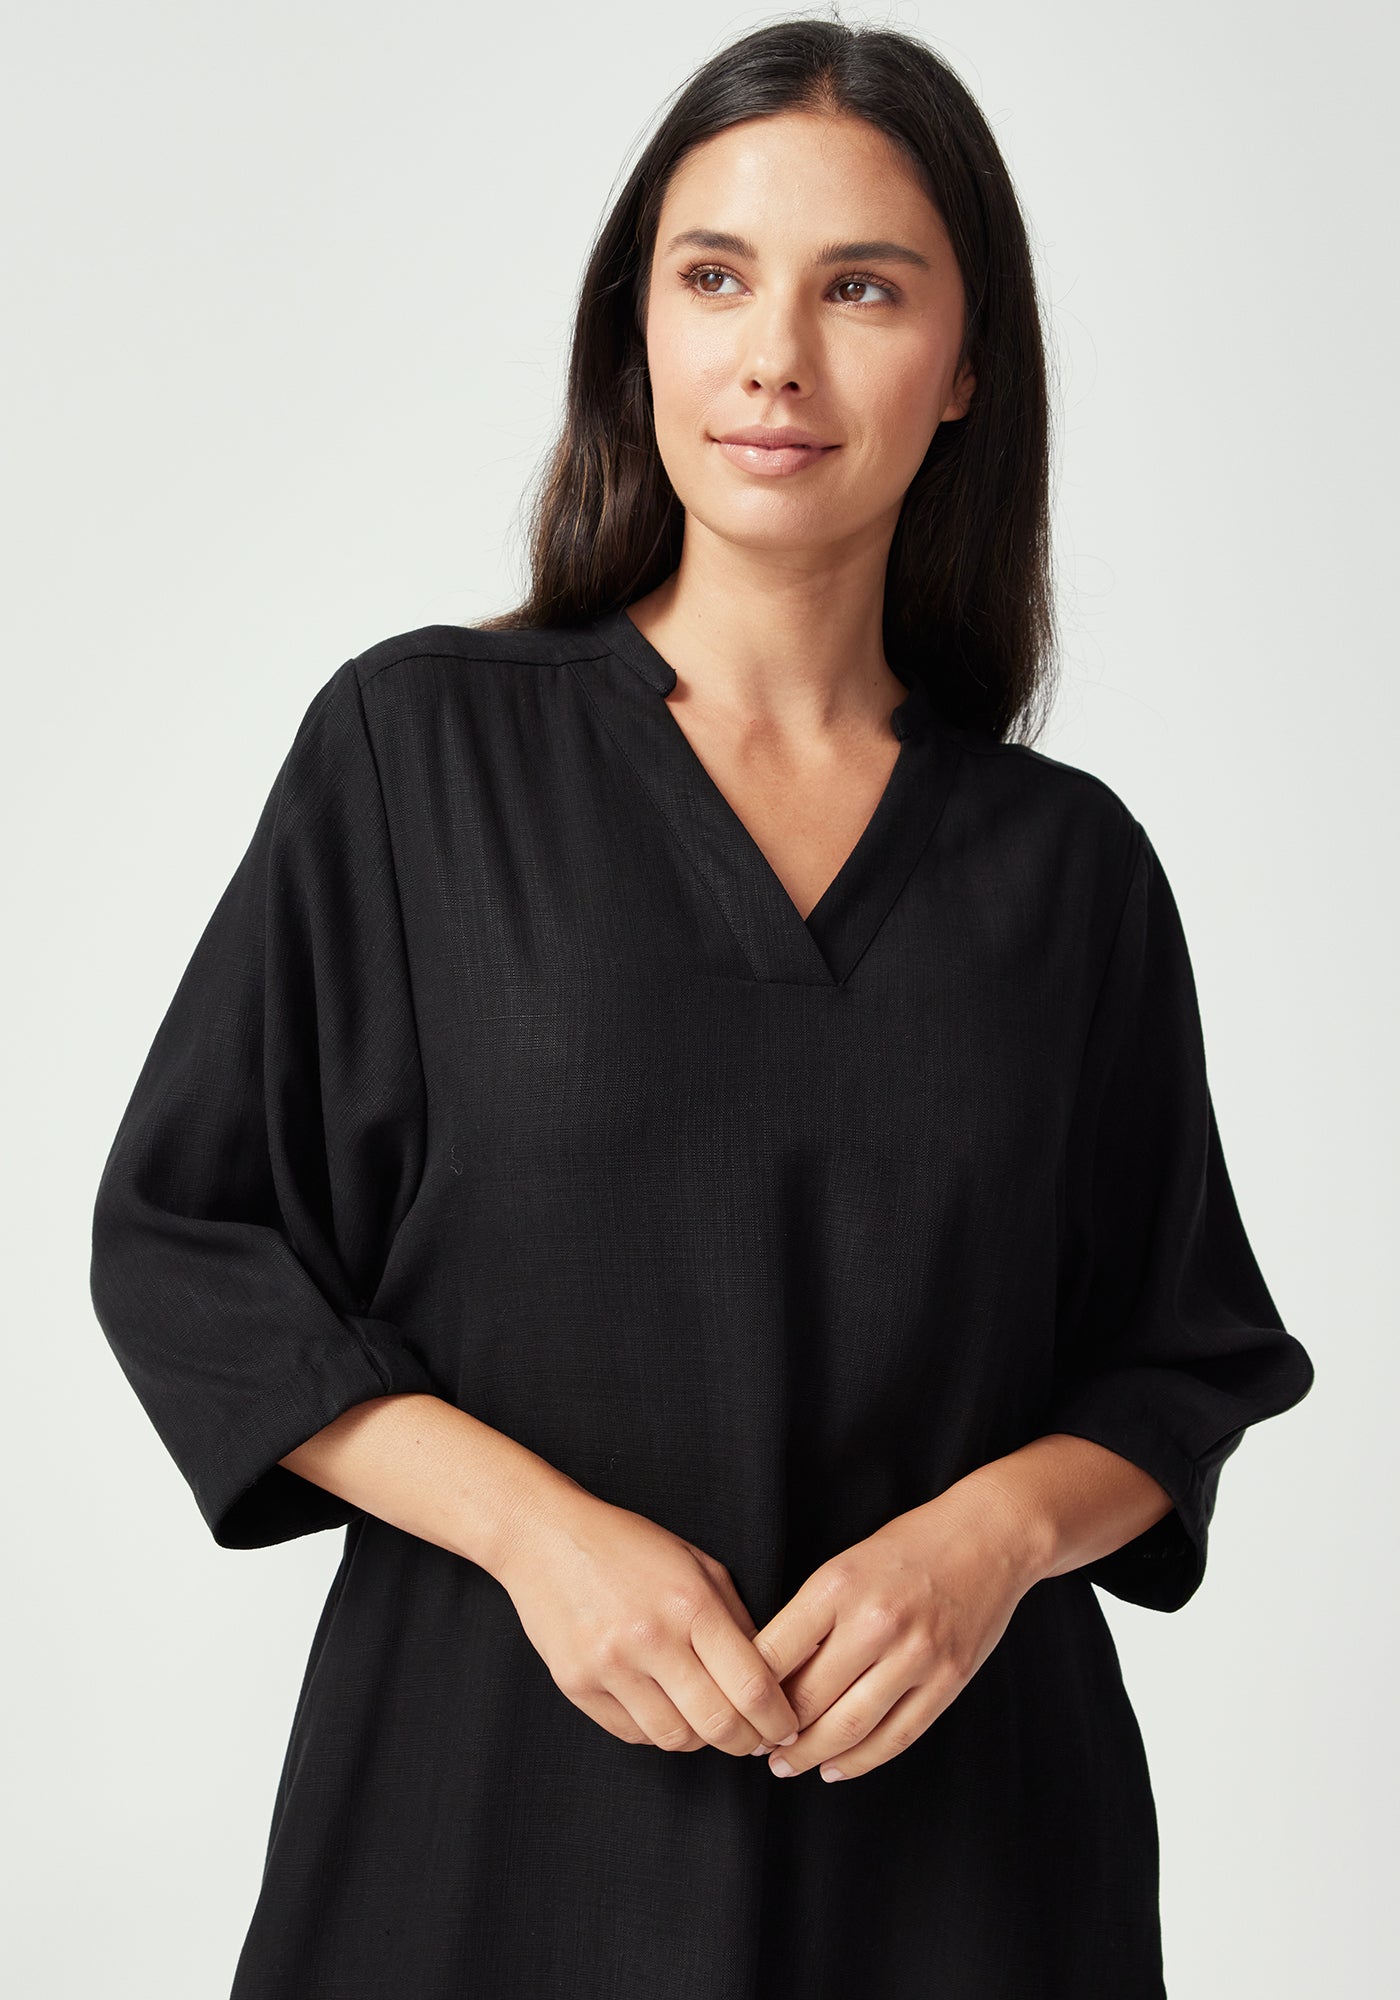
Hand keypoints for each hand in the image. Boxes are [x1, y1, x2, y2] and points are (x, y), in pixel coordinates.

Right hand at [497, 1484, 801, 1757]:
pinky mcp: (577, 1685)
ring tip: (708, 1723)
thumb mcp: (697, 1564)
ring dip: (701, 1739)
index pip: (752, 1685)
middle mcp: (651, 1638)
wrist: (546, 1537)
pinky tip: (666, 1710)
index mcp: (690, 1603)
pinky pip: (633, 1734)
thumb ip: (736, 1619)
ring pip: (675, 1738)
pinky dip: (658, 1731)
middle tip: (756, 1740)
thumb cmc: (629, 1546)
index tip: (787, 1729)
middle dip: (747, 1742)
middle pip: (718, 1724)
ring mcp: (610, 1666)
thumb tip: (773, 1677)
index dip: (779, 1720)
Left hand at [748, 1476, 1042, 1782]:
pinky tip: (835, 1767)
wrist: (989, 1535)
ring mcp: (916, 1655)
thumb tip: (767, 1676)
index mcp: (838, 1586)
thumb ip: (811, 1617)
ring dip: (809, 1756)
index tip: (735, 1709)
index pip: (774, 1656)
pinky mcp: (948, 1680)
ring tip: (787, 1765)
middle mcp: (876, 1622)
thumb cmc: (907, 1547)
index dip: (747, 1694)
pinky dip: (860, 1761)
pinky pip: (895, 1737)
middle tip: (755, 1747)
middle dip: (774, 1734)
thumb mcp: (846, 1564)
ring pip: (848, 1728)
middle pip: (807, 1700)